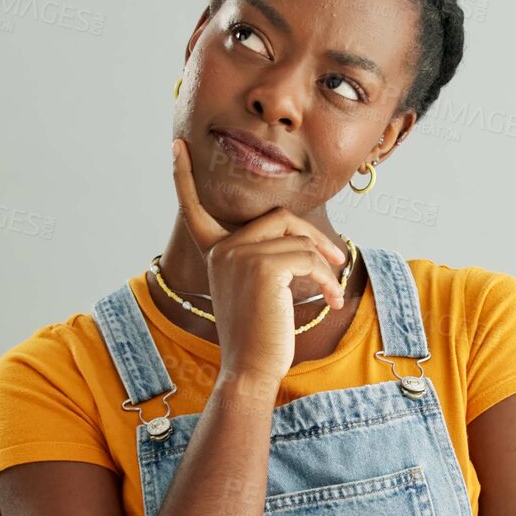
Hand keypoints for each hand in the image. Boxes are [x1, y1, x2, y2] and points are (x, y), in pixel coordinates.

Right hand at [171, 137, 349, 387]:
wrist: (251, 370)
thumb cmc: (261, 336)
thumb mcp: (259, 290)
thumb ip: (266, 258)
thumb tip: (303, 239)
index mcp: (215, 252)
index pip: (195, 208)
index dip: (183, 177)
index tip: (176, 145)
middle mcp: (223, 248)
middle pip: (280, 217)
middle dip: (314, 238)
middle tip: (338, 259)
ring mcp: (240, 255)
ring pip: (301, 241)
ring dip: (326, 268)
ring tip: (331, 294)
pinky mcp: (263, 266)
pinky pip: (309, 258)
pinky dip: (327, 278)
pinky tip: (329, 300)